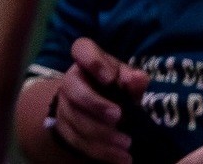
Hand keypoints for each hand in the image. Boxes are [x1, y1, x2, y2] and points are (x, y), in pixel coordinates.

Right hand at [47, 38, 148, 163]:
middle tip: (119, 117)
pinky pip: (79, 142)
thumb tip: (138, 79)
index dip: (92, 61)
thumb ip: (133, 79)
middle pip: (73, 90)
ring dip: (102, 135)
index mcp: (86, 61)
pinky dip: (101, 152)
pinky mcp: (65, 130)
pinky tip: (122, 158)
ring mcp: (64, 106)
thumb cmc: (115, 88)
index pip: (82, 49)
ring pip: (76, 120)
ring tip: (127, 145)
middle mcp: (71, 81)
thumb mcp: (126, 80)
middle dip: (95, 105)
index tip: (109, 78)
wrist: (94, 109)